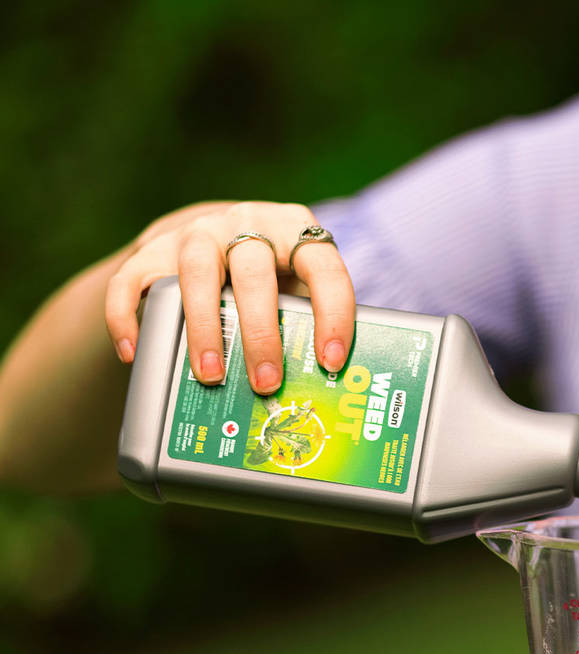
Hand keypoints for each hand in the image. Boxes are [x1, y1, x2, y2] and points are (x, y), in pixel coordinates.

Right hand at [105, 201, 355, 393]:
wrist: (221, 231)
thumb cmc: (275, 273)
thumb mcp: (300, 284)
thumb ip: (310, 319)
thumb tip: (323, 387)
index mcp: (295, 230)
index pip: (324, 269)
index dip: (333, 315)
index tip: (331, 361)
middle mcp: (247, 223)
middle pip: (254, 273)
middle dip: (261, 333)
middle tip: (266, 382)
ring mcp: (198, 232)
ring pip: (196, 272)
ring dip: (204, 327)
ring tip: (210, 376)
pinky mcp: (154, 245)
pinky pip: (133, 279)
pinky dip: (128, 316)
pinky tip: (133, 354)